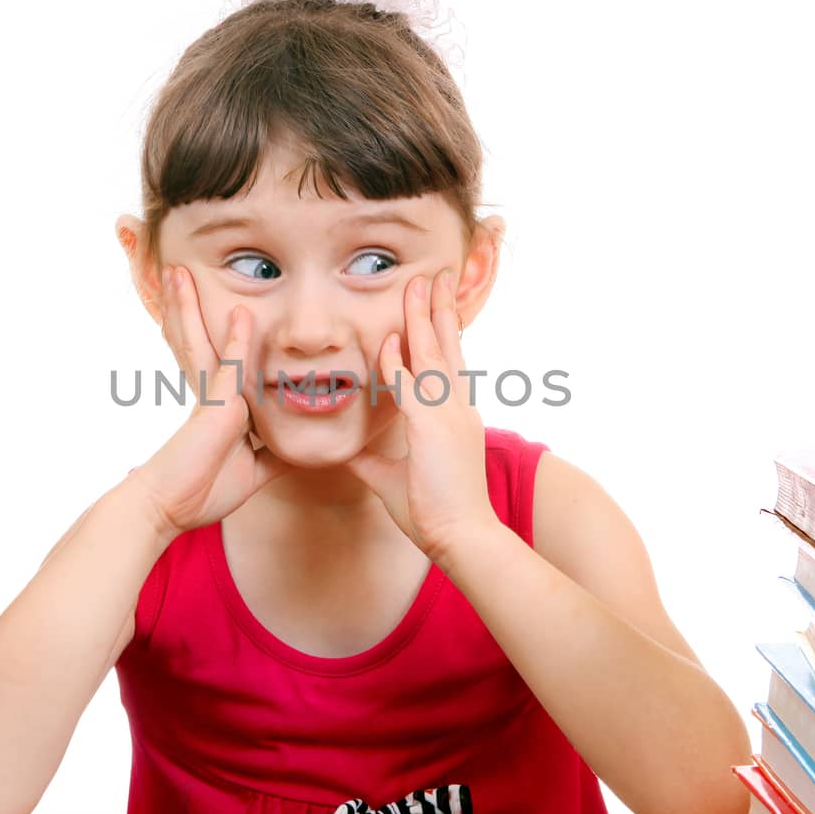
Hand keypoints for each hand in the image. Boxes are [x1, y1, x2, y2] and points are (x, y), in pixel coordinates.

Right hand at [128, 265, 290, 537]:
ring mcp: (212, 397)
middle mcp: (212, 394)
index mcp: (219, 405)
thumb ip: (274, 456)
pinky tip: (241, 314)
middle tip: (179, 273)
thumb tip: (300, 454)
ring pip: (202, 341)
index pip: (217, 357)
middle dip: (188, 306)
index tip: (214, 302)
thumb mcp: (251, 472)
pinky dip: (237, 341)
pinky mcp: (215, 408)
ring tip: (178, 272)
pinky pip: (230, 367)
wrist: (169, 508)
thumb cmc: (201, 491)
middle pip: (200, 339)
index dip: (213, 330)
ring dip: (190, 306)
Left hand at [342, 269, 500, 567]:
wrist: (464, 536)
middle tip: (434, 276)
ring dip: (423, 317)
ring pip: (433, 354)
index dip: (438, 333)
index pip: (446, 364)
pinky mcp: (432, 427)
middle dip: (438, 310)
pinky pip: (411, 385)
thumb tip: (351, 452)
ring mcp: (447, 414)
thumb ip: (375, 459)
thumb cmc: (436, 512)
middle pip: (447, 346)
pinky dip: (400, 361)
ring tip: (418, 282)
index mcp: (454, 417)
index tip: (431, 308)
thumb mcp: (395, 478)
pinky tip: (391, 338)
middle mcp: (456, 408)